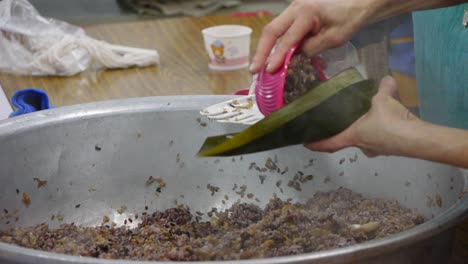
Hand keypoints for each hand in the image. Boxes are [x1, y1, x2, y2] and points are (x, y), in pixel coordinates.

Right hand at [250, 0, 374, 72]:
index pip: (288, 39)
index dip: (278, 56)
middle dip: (261, 51)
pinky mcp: (294, 15)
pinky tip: (271, 58)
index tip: (269, 71)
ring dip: (265, 49)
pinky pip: (280, 30)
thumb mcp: (334, 38)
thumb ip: (312, 49)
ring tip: (258, 67)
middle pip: (271, 31)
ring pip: (273, 30)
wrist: (356, 4)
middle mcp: (295, 8)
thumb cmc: (349, 19)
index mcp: (307, 13)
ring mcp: (293, 10)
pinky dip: (274, 45)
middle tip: (254, 70)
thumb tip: (294, 60)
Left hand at [305, 76, 418, 156]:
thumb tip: (386, 79)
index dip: (315, 143)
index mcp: (352, 137)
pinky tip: (385, 118)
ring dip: (362, 129)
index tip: (305, 142)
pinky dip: (378, 128)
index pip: (328, 144)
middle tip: (337, 120)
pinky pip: (379, 137)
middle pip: (346, 140)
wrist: (417, 140)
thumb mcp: (383, 100)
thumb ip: (382, 89)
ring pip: (364, 138)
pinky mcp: (390, 148)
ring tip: (364, 115)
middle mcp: (362, 146)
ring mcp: (376, 149)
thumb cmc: (391, 122)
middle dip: (342, 131)